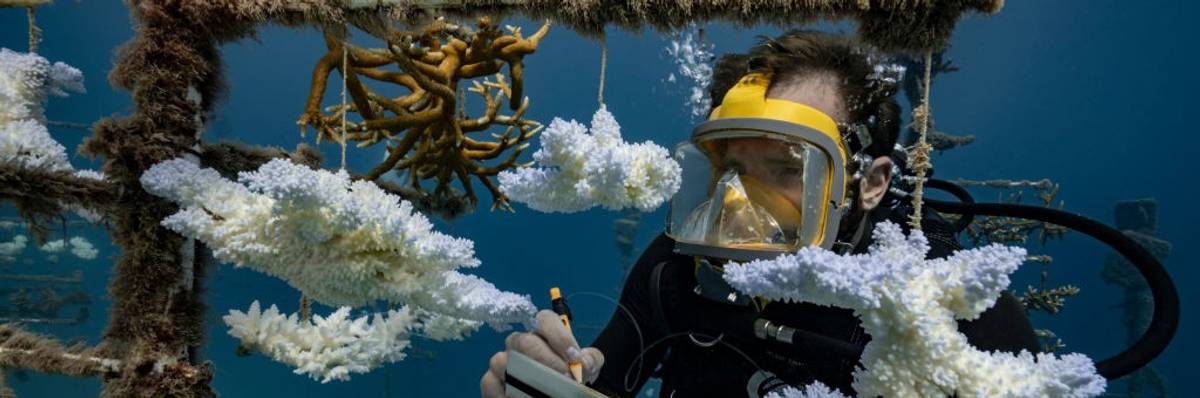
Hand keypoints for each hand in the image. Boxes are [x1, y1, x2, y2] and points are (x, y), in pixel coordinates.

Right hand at [481, 310, 604, 396]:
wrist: (555, 393)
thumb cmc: (569, 377)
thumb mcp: (585, 367)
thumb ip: (590, 359)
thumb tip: (583, 363)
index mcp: (542, 333)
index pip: (545, 320)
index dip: (560, 337)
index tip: (574, 357)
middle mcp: (519, 343)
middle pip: (525, 341)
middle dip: (547, 360)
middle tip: (564, 377)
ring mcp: (502, 361)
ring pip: (501, 360)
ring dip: (525, 377)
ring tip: (546, 390)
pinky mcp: (491, 381)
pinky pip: (489, 382)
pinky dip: (504, 393)